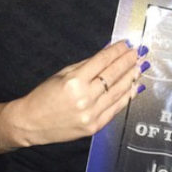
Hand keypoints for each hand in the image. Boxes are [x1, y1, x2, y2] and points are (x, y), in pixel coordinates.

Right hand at [3, 40, 145, 145]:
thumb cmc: (44, 95)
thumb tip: (108, 54)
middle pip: (113, 75)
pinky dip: (127, 97)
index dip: (117, 51)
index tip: (127, 44)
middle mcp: (85, 98)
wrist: (31, 123)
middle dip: (128, 62)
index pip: (103, 61)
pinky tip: (135, 87)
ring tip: (140, 67)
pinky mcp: (94, 126)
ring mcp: (91, 114)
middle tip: (139, 52)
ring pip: (118, 92)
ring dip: (131, 77)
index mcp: (74, 81)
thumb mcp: (63, 73)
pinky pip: (116, 109)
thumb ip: (87, 65)